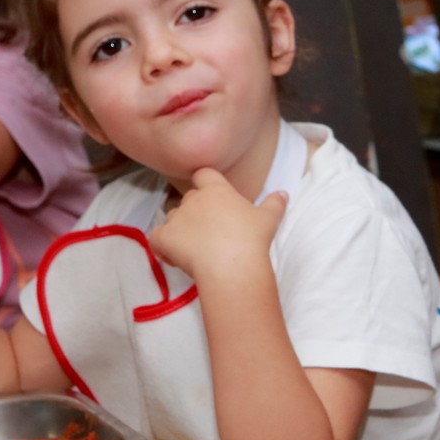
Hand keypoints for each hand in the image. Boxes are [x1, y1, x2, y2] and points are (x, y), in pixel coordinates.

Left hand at [150, 168, 285, 283]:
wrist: (232, 265)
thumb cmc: (252, 239)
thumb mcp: (269, 219)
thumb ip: (275, 204)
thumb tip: (283, 193)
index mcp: (216, 190)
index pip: (203, 174)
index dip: (205, 183)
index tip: (212, 197)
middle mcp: (193, 200)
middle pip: (189, 199)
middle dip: (196, 212)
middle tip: (211, 232)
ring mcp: (176, 218)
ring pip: (172, 217)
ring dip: (180, 229)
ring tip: (195, 248)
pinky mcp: (163, 238)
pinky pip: (156, 238)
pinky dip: (162, 246)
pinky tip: (174, 258)